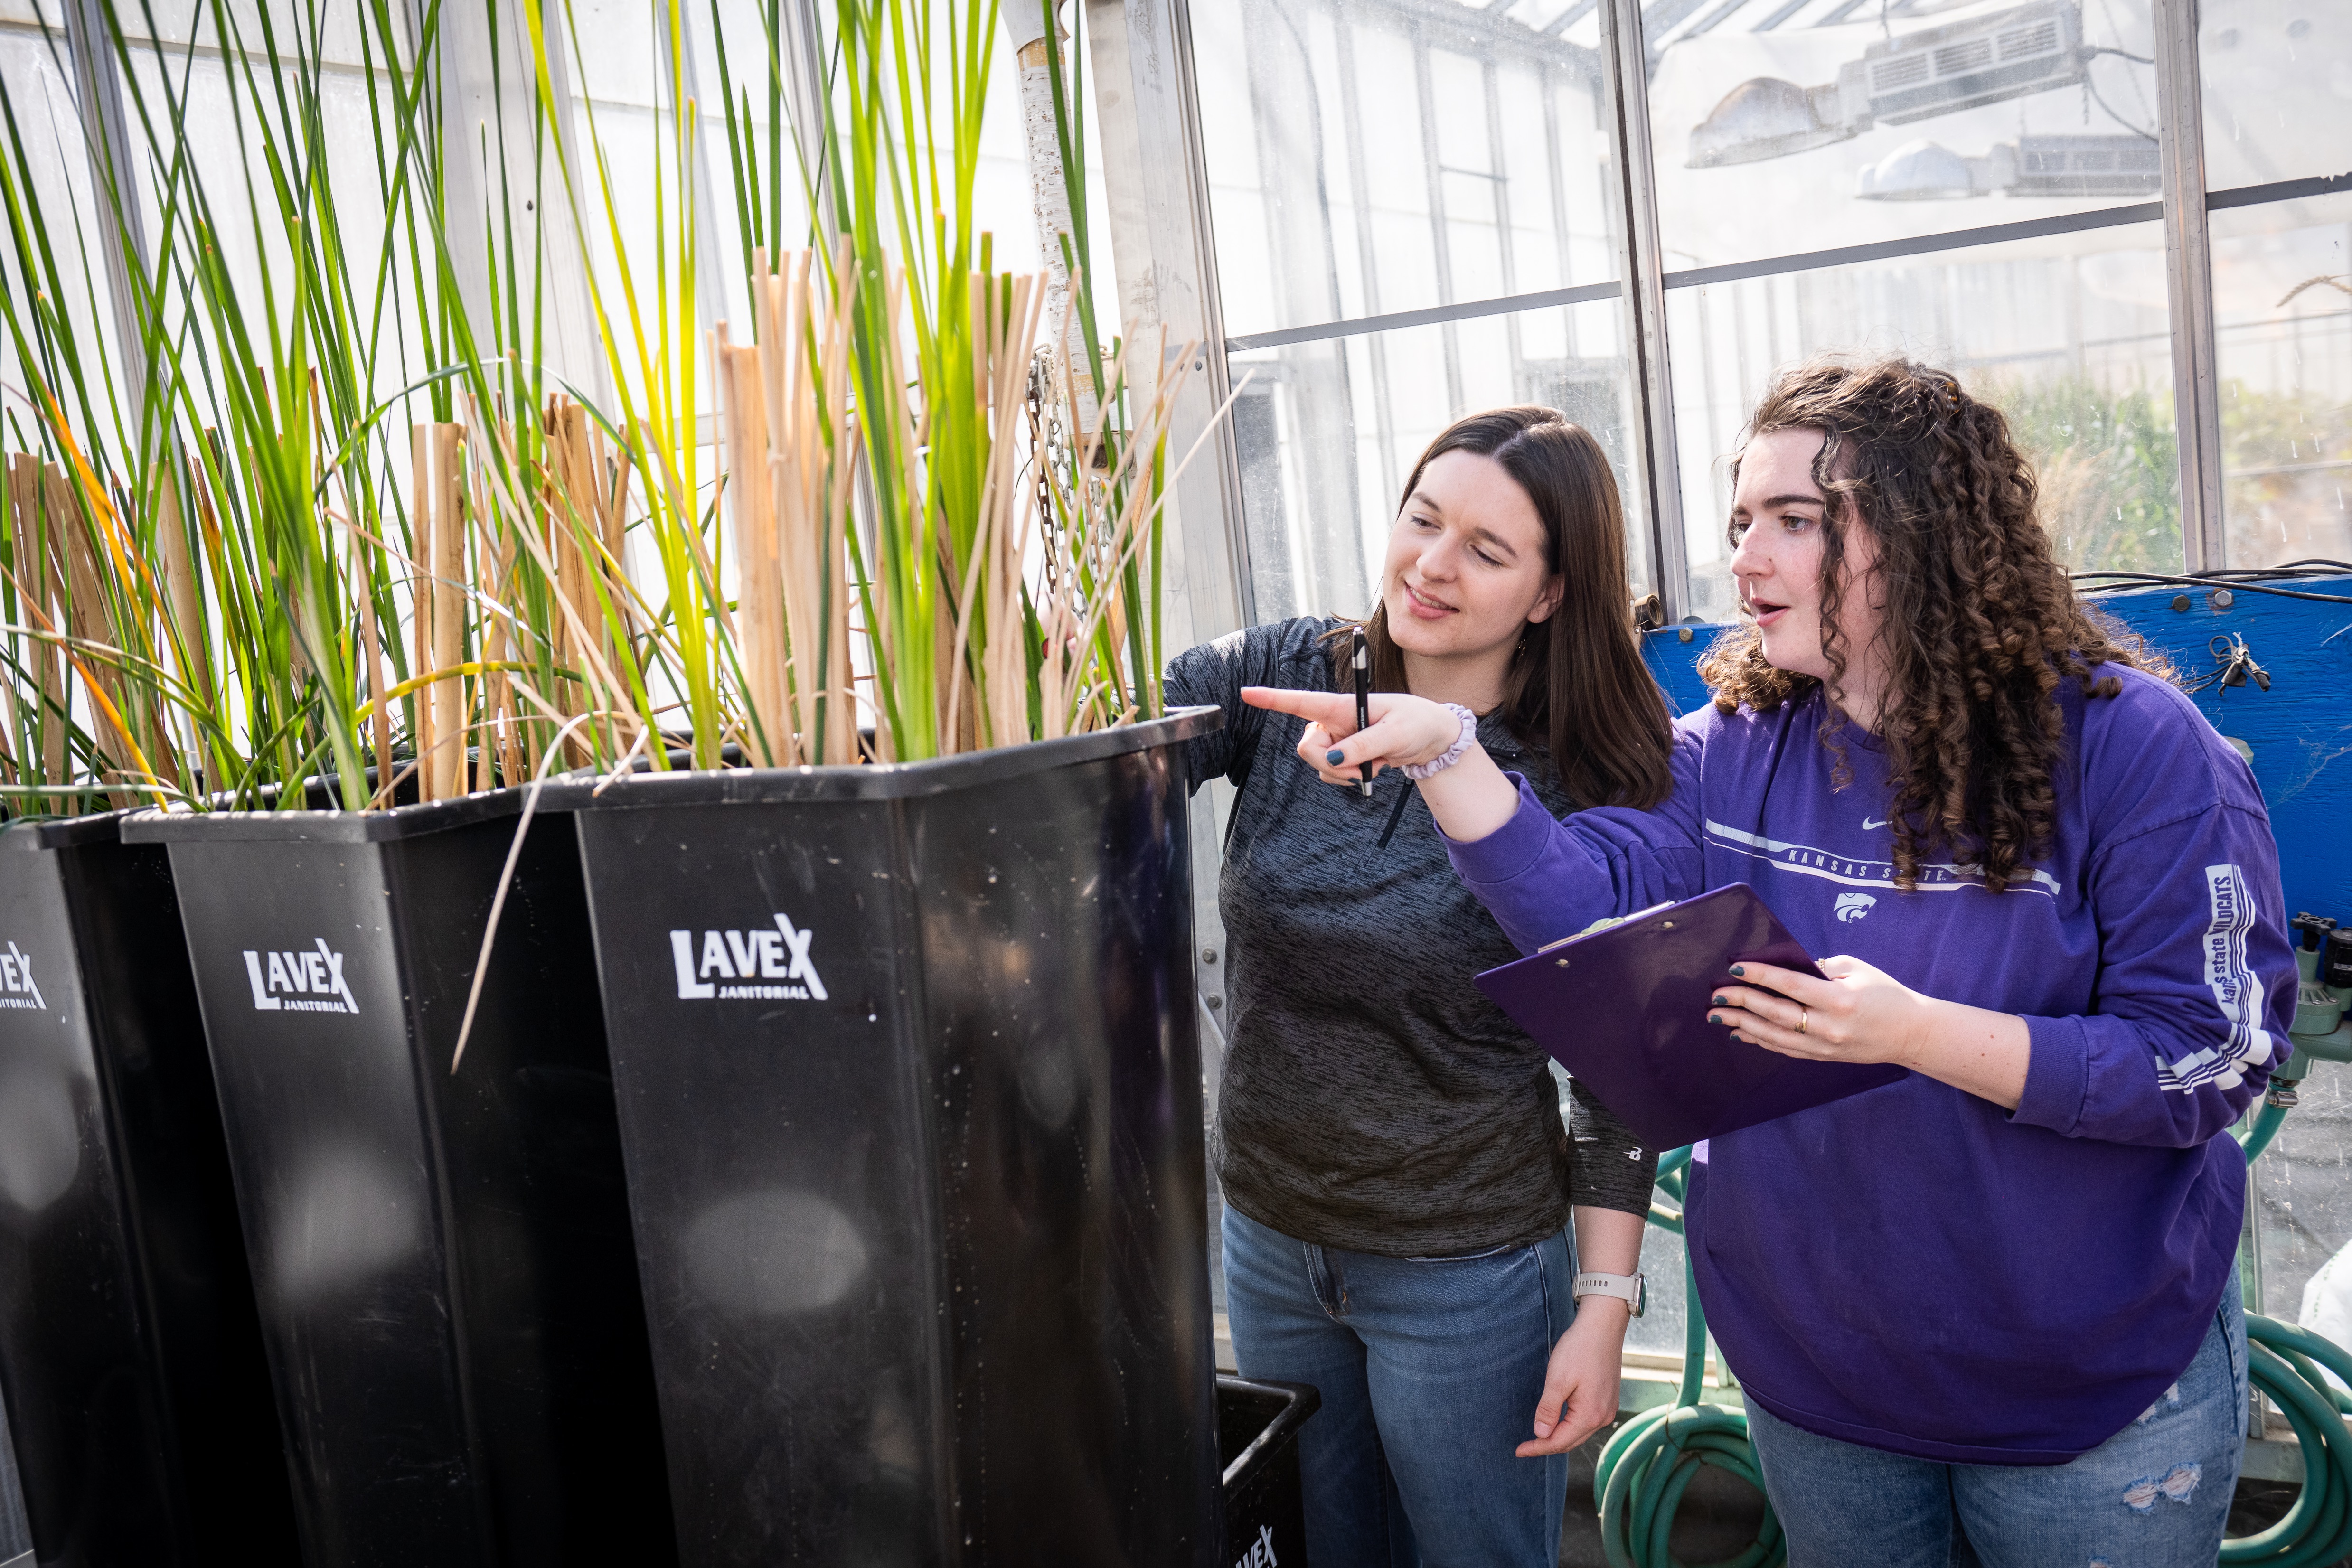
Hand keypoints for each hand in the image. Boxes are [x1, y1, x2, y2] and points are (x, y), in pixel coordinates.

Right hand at [1239, 686, 1464, 786]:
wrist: (1431, 738)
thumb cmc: (1416, 723)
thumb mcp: (1395, 734)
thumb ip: (1363, 746)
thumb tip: (1333, 760)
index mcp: (1341, 705)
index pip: (1301, 701)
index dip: (1272, 698)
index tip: (1246, 693)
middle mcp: (1333, 721)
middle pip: (1307, 747)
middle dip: (1329, 764)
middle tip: (1361, 771)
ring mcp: (1337, 740)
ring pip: (1320, 765)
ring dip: (1347, 774)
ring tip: (1376, 765)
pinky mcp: (1343, 756)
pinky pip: (1332, 774)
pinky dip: (1352, 778)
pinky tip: (1373, 768)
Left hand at [1519, 1305, 1627, 1457]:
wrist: (1602, 1326)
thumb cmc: (1579, 1349)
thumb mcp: (1557, 1379)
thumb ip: (1548, 1409)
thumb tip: (1540, 1434)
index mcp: (1590, 1415)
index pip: (1559, 1441)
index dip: (1537, 1447)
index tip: (1518, 1451)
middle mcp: (1603, 1417)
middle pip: (1570, 1441)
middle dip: (1546, 1445)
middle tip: (1524, 1447)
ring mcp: (1608, 1408)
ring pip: (1579, 1432)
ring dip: (1559, 1437)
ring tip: (1538, 1438)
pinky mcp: (1608, 1399)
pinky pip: (1586, 1421)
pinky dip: (1570, 1426)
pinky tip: (1559, 1423)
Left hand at [1704, 955, 1926, 1066]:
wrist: (1911, 1033)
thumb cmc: (1885, 994)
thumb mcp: (1856, 969)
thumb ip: (1820, 967)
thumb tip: (1785, 967)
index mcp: (1838, 999)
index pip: (1790, 986)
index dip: (1760, 976)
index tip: (1735, 968)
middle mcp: (1828, 1026)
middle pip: (1775, 1013)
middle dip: (1742, 1002)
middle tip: (1715, 995)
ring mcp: (1824, 1046)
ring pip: (1774, 1036)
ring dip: (1743, 1024)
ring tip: (1718, 1015)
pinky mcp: (1823, 1058)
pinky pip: (1785, 1049)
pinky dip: (1760, 1040)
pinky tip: (1741, 1032)